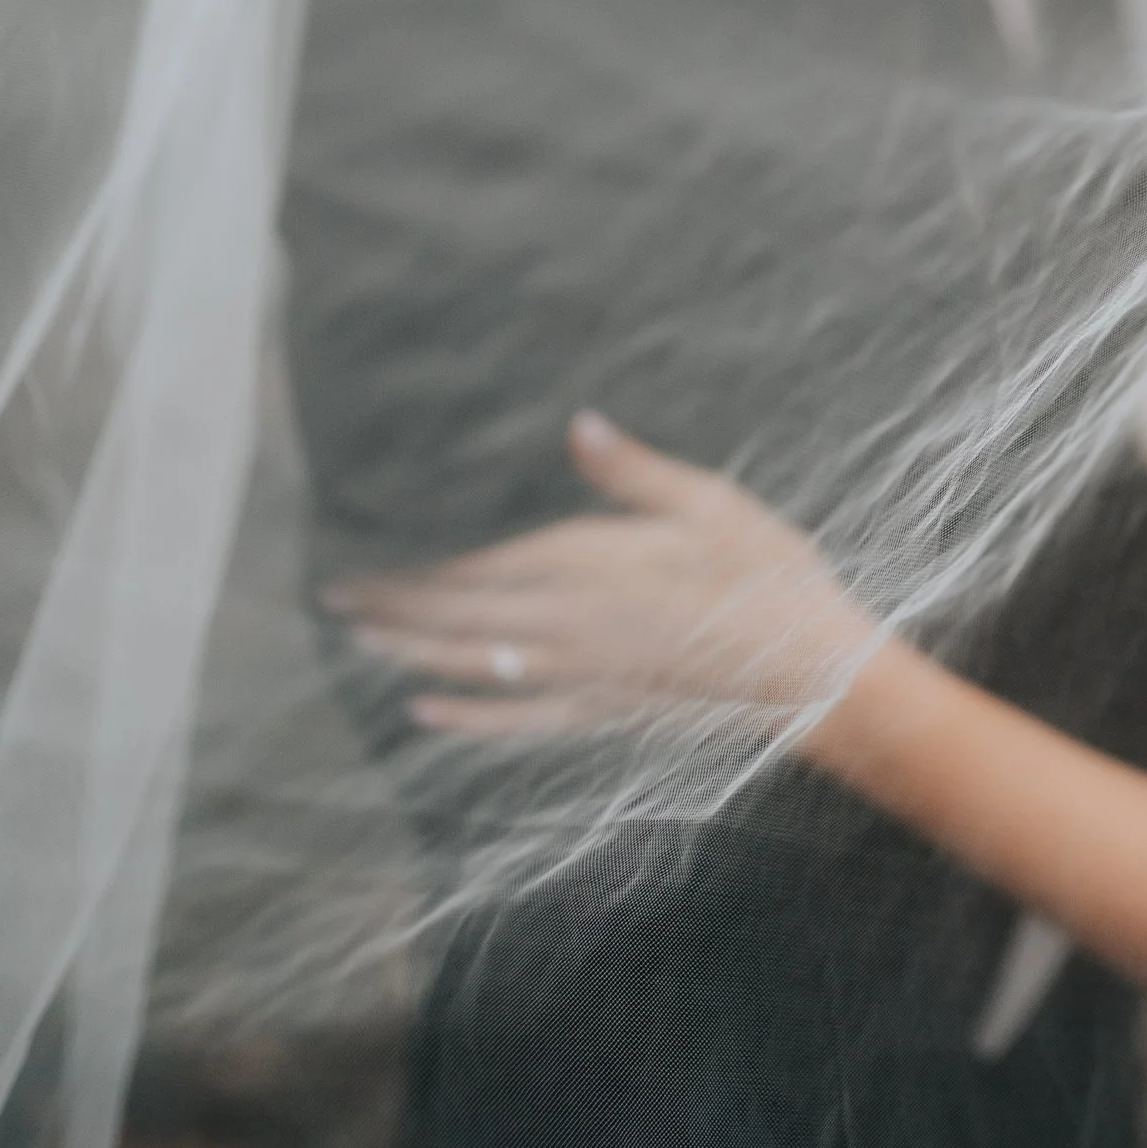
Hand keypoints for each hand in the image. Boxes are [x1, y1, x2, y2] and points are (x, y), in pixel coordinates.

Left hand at [326, 414, 876, 736]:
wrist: (811, 672)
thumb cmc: (767, 576)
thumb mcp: (710, 504)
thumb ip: (634, 472)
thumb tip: (580, 426)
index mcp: (592, 568)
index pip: (476, 574)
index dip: (409, 578)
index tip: (356, 572)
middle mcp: (573, 629)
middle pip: (461, 622)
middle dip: (393, 614)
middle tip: (335, 606)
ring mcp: (585, 678)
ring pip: (479, 668)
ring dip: (415, 655)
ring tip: (364, 644)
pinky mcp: (604, 713)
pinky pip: (520, 721)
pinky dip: (469, 719)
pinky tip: (428, 713)